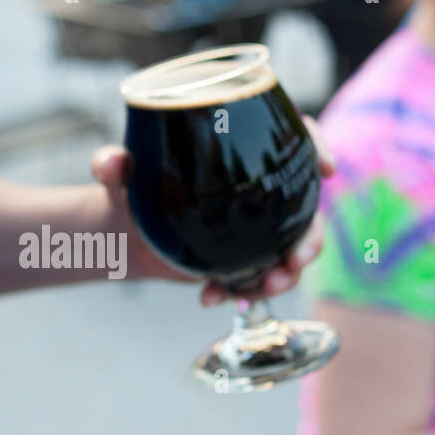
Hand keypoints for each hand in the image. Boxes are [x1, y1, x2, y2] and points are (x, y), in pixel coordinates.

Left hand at [89, 114, 334, 306]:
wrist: (125, 232)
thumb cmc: (131, 188)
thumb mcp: (121, 173)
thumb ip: (112, 163)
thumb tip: (109, 164)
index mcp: (242, 149)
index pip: (295, 137)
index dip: (318, 147)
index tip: (326, 169)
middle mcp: (260, 186)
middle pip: (306, 204)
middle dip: (311, 237)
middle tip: (295, 260)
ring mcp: (258, 224)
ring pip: (294, 247)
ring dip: (287, 273)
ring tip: (261, 289)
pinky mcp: (246, 256)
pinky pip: (261, 276)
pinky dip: (244, 291)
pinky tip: (212, 297)